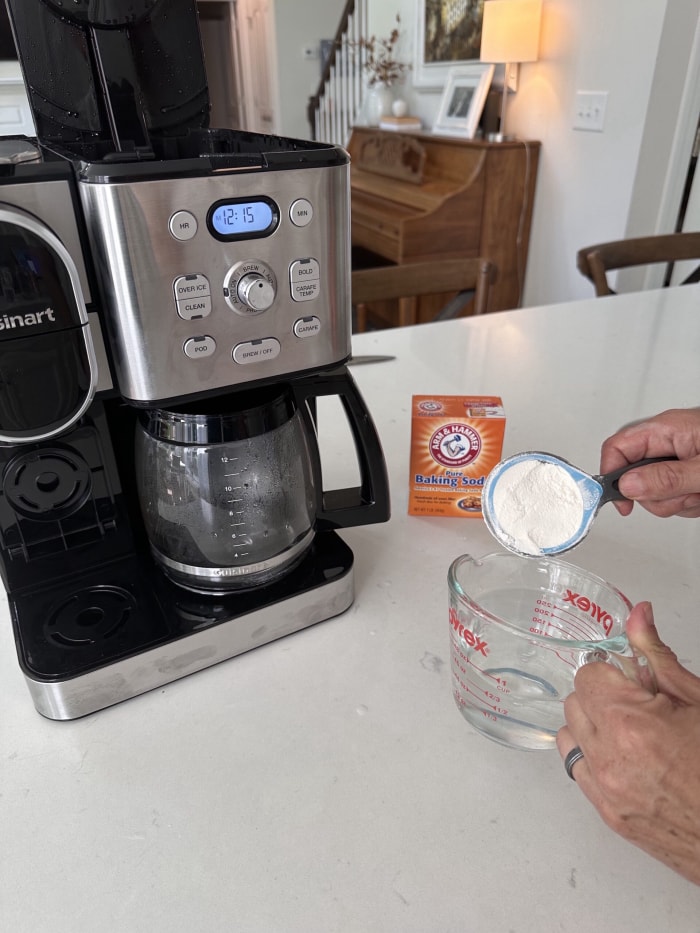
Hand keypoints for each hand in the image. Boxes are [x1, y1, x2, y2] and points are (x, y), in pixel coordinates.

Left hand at [557, 601, 699, 884]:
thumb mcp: (699, 700)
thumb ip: (659, 655)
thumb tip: (638, 614)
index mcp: (632, 724)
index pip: (588, 675)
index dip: (613, 672)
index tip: (634, 679)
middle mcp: (610, 758)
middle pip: (576, 702)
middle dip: (603, 696)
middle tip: (641, 703)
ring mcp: (607, 790)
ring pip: (570, 735)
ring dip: (593, 725)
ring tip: (634, 731)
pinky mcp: (609, 815)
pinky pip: (577, 770)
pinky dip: (593, 757)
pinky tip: (626, 756)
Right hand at [600, 407, 699, 516]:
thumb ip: (666, 477)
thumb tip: (626, 485)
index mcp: (665, 430)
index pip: (617, 447)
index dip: (611, 475)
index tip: (621, 501)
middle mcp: (667, 443)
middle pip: (634, 477)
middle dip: (656, 497)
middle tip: (683, 494)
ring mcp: (676, 460)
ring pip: (653, 493)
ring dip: (676, 503)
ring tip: (698, 494)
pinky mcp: (685, 475)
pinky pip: (671, 498)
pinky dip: (687, 504)